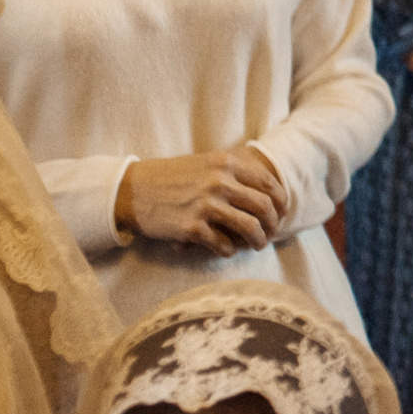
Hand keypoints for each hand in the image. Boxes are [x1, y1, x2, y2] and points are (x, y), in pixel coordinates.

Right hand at [117, 148, 291, 255]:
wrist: (130, 190)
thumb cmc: (169, 177)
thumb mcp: (204, 163)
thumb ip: (233, 173)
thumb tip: (266, 191)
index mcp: (226, 163)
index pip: (268, 184)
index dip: (281, 202)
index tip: (282, 213)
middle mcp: (219, 182)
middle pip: (265, 207)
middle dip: (273, 224)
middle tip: (271, 233)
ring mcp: (206, 205)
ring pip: (250, 228)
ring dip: (258, 240)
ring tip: (257, 245)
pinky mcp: (192, 228)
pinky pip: (224, 244)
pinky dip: (230, 250)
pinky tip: (227, 249)